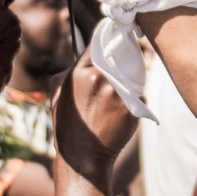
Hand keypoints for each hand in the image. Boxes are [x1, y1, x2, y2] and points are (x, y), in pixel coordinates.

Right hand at [52, 50, 137, 182]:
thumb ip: (67, 72)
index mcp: (79, 74)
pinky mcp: (131, 107)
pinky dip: (134, 103)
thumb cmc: (68, 128)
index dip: (108, 40)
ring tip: (116, 102)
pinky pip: (139, 96)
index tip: (117, 37)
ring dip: (129, 85)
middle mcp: (98, 79)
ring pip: (131, 78)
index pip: (98, 44)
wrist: (83, 158)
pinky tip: (122, 115)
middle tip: (121, 70)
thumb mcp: (57, 96)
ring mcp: (116, 93)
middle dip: (121, 62)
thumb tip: (83, 57)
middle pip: (118, 59)